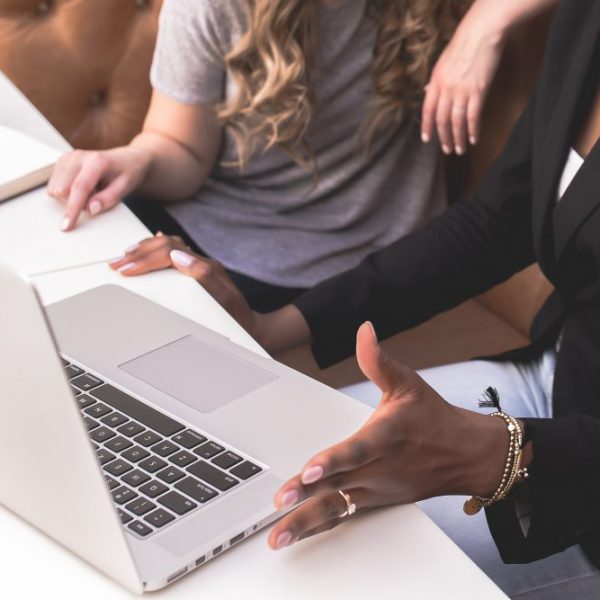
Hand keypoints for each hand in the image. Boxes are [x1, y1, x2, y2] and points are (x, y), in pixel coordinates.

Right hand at [47, 145, 151, 230]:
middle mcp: (78, 157)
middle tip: (97, 196)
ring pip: (56, 189)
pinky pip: (55, 187)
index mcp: (96, 161)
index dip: (72, 209)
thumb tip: (91, 209)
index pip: (79, 187)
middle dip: (77, 202)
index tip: (66, 226)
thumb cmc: (127, 173)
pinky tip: (83, 187)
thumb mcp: (125, 187)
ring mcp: (67, 158)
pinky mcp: (61, 162)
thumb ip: (109, 199)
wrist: (126, 160)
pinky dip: (68, 192)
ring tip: (92, 190)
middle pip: (63, 190)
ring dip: (71, 197)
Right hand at [109, 233, 260, 338]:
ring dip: (144, 249)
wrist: (251, 327)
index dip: (145, 258)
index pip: (169, 252)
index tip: (125, 269)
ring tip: (125, 256)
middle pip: (166, 246)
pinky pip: (173, 254)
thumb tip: (179, 256)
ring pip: (168, 246)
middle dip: (138, 253)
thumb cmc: (237, 318)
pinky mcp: (196, 273)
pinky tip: (148, 249)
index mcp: (206, 267)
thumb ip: (205, 276)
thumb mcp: (225, 300)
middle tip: (117, 264)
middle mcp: (202, 263)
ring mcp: (199, 267)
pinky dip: (156, 250)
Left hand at [268, 322, 506, 549]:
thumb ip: (377, 360)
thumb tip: (364, 330)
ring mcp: (377, 489)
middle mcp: (380, 468)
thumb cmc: (433, 417)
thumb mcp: (407, 382)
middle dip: (306, 499)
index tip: (310, 470)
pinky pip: (345, 515)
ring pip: (339, 507)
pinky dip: (320, 527)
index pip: (358, 449)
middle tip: (278, 506)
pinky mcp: (375, 501)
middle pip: (340, 485)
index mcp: (388, 436)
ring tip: (277, 537)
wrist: (465, 454)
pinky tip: (297, 535)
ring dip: (306, 522)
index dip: (335, 460)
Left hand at [421, 3, 506, 154]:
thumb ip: (435, 80)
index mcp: (435, 82)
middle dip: (444, 138)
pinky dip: (473, 130)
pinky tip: (473, 139)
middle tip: (447, 150)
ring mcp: (462, 91)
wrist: (481, 32)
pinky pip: (473, 116)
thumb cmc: (463, 46)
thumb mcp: (442, 63)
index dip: (427, 127)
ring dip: (458, 138)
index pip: (427, 110)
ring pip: (457, 122)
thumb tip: (427, 92)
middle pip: (442, 120)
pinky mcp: (478, 91)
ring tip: (460, 149)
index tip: (427, 140)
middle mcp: (446, 89)